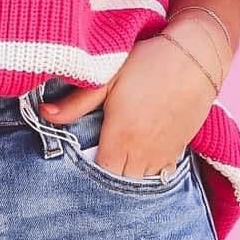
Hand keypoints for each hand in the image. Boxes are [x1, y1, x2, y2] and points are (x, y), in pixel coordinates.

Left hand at [38, 30, 219, 179]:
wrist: (195, 57)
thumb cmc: (147, 63)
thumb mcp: (108, 78)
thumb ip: (76, 103)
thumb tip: (44, 114)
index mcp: (121, 137)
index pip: (100, 176)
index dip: (88, 175)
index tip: (80, 165)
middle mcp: (143, 152)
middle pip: (120, 183)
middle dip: (106, 179)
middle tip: (96, 162)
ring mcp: (164, 153)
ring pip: (141, 182)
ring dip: (128, 176)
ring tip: (116, 162)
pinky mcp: (180, 149)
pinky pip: (161, 175)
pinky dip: (149, 173)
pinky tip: (139, 160)